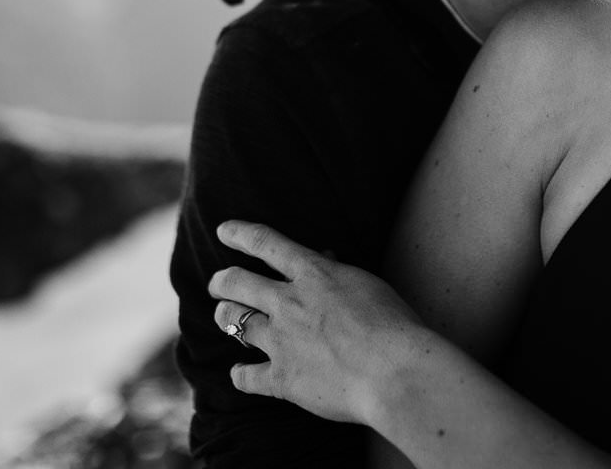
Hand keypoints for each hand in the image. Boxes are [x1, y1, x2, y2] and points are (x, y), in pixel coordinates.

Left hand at [209, 220, 430, 425]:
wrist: (392, 371)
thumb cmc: (393, 324)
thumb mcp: (366, 284)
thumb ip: (337, 272)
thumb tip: (323, 258)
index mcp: (313, 274)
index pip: (267, 243)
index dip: (240, 233)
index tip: (223, 230)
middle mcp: (288, 303)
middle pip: (237, 282)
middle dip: (221, 281)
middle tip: (217, 284)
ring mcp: (280, 341)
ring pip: (233, 320)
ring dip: (225, 317)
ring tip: (224, 318)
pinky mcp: (281, 379)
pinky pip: (245, 376)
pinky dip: (240, 375)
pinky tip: (240, 374)